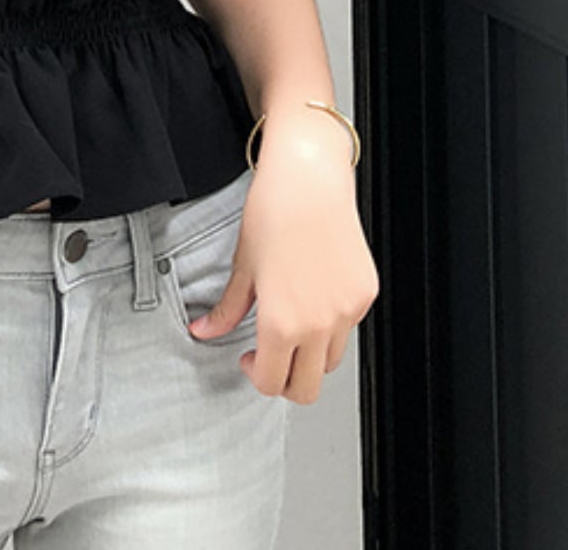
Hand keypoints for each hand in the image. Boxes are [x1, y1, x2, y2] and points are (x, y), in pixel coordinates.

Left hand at [191, 148, 379, 403]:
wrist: (308, 180)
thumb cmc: (272, 215)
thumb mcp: (243, 266)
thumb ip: (227, 309)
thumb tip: (203, 331)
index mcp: (282, 323)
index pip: (273, 383)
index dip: (257, 376)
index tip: (249, 358)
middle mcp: (319, 325)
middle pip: (307, 388)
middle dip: (285, 380)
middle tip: (270, 355)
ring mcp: (347, 312)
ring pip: (330, 360)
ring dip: (310, 354)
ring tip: (292, 321)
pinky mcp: (364, 295)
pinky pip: (347, 328)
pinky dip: (331, 325)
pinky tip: (312, 295)